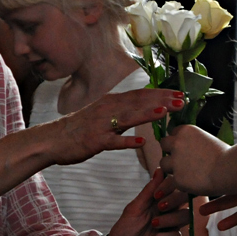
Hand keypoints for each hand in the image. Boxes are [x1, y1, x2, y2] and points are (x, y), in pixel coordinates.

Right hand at [54, 89, 183, 165]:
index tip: (181, 93)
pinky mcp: (95, 141)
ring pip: (128, 117)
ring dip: (148, 114)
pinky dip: (127, 141)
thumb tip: (146, 107)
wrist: (54, 139)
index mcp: (113, 101)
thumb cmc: (81, 127)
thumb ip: (124, 110)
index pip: (142, 94)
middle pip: (139, 102)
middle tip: (182, 100)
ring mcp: (102, 124)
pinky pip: (113, 141)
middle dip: (162, 101)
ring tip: (166, 112)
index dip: (162, 93)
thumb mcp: (105, 113)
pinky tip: (141, 142)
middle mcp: (109, 108)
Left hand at [98, 169, 189, 235]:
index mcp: (159, 199)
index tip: (157, 193)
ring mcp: (171, 226)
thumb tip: (160, 169)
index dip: (171, 186)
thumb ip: (149, 190)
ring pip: (185, 216)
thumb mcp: (134, 208)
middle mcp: (167, 211)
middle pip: (185, 198)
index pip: (174, 185)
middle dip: (174, 201)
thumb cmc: (124, 229)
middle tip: (159, 207)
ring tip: (153, 225)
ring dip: (169, 220)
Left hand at [159, 125, 228, 195]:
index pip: (173, 133)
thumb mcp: (206, 139)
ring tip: (188, 172)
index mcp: (185, 130)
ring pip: (164, 164)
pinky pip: (174, 180)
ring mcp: (175, 160)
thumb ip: (192, 141)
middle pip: (164, 145)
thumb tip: (186, 145)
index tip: (186, 149)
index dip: (178, 141)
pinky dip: (182, 182)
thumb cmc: (225, 155)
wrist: (229, 170)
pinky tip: (194, 182)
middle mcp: (177, 143)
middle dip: (171, 152)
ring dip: (172, 168)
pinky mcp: (177, 178)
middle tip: (182, 160)